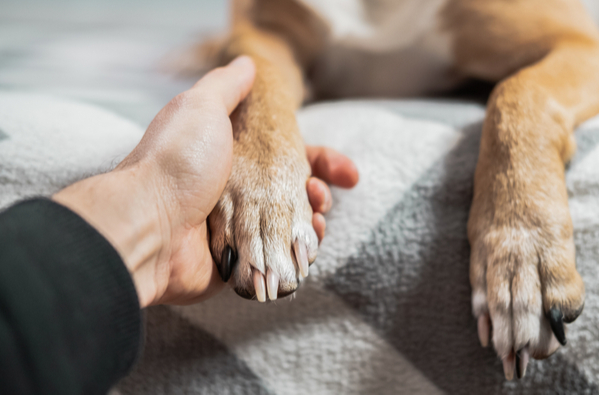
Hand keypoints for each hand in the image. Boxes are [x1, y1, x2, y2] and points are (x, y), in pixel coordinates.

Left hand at [54, 56, 357, 307]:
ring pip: (287, 224)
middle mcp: (232, 191)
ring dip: (312, 221)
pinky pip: (275, 256)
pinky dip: (296, 251)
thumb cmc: (175, 162)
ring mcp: (234, 228)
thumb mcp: (201, 108)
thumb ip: (226, 86)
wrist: (146, 224)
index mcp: (228, 156)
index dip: (318, 160)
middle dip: (319, 191)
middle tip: (326, 195)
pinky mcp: (234, 262)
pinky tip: (308, 245)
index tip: (345, 171)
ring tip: (319, 218)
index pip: (285, 155)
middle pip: (290, 190)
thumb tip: (247, 64)